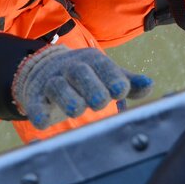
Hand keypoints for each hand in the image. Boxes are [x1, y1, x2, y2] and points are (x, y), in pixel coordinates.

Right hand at [11, 44, 152, 128]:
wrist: (44, 69)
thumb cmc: (85, 77)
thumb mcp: (106, 75)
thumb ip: (127, 82)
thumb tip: (149, 84)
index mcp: (91, 61)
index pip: (103, 66)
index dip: (112, 78)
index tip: (121, 91)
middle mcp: (71, 67)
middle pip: (80, 73)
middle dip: (90, 86)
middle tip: (100, 102)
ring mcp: (52, 80)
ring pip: (58, 85)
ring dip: (67, 97)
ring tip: (75, 110)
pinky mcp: (35, 95)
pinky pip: (35, 101)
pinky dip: (37, 110)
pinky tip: (42, 122)